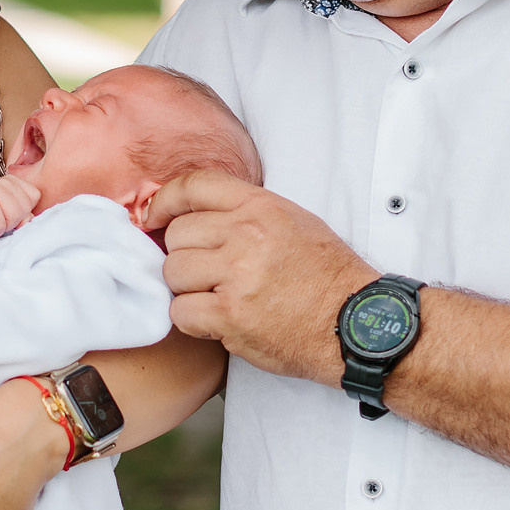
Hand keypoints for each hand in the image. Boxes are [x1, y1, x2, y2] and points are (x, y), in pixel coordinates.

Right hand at [0, 175, 38, 237]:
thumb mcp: (12, 212)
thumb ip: (25, 214)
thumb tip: (28, 220)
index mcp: (14, 180)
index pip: (35, 197)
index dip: (24, 210)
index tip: (7, 210)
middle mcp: (5, 182)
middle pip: (25, 210)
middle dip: (13, 220)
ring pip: (15, 219)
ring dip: (3, 226)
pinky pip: (0, 227)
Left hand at [151, 171, 372, 382]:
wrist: (354, 324)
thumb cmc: (328, 277)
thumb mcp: (294, 222)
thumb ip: (246, 213)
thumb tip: (196, 214)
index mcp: (261, 207)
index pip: (194, 186)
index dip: (165, 201)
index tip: (154, 217)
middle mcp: (246, 235)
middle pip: (177, 234)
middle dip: (185, 257)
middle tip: (208, 275)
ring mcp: (237, 275)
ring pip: (174, 273)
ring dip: (187, 290)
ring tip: (217, 299)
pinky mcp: (230, 315)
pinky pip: (181, 311)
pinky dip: (192, 321)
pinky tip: (216, 322)